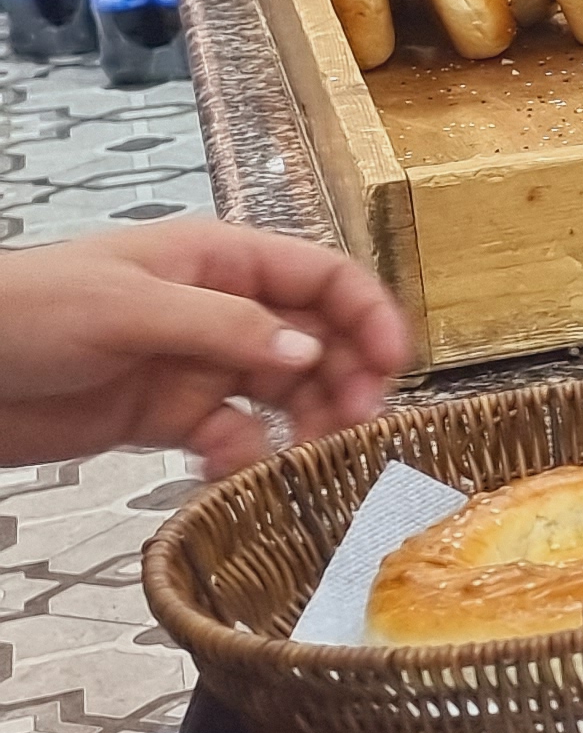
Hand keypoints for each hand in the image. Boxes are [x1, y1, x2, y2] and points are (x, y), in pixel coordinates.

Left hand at [0, 221, 410, 474]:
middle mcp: (220, 310)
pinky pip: (231, 436)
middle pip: (314, 340)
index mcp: (220, 261)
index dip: (367, 314)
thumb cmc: (29, 311)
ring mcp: (196, 364)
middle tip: (359, 425)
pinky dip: (243, 457)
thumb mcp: (130, 309)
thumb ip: (226, 329)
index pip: (321, 278)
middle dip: (345, 379)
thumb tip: (310, 351)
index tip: (395, 362)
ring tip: (309, 457)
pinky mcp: (168, 415)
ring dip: (305, 424)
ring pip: (281, 393)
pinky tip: (232, 471)